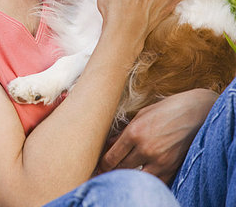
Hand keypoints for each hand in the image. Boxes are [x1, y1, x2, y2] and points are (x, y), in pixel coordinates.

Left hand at [96, 89, 217, 183]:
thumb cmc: (167, 109)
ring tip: (120, 178)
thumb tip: (110, 144)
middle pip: (121, 170)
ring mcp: (160, 161)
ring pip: (136, 179)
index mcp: (135, 132)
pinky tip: (141, 180)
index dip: (102, 166)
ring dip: (127, 179)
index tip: (98, 168)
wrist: (196, 112)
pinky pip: (154, 183)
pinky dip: (146, 183)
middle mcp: (146, 148)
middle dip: (110, 173)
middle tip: (103, 175)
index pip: (111, 158)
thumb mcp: (142, 114)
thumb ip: (125, 131)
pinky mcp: (172, 169)